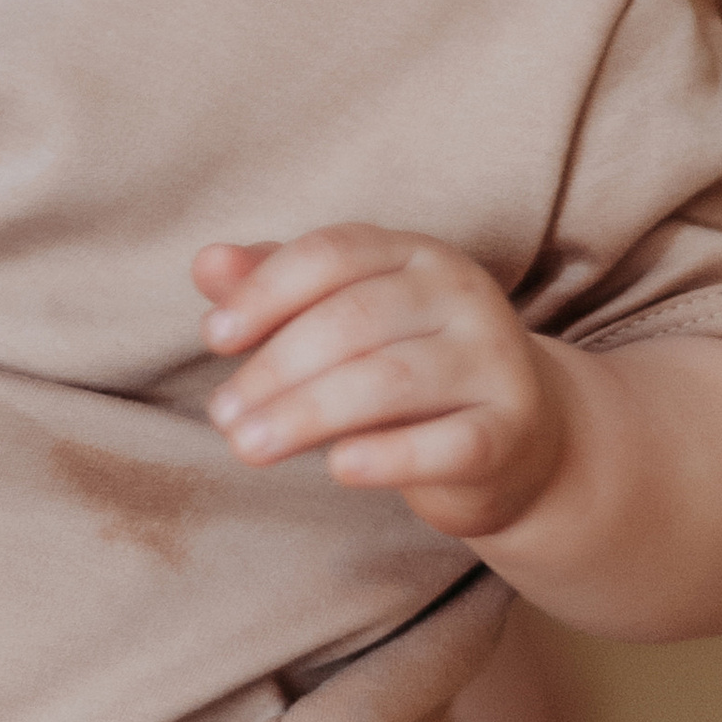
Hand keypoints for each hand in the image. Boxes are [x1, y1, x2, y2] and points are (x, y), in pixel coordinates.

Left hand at [195, 227, 573, 539]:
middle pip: (354, 320)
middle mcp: (463, 295)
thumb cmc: (406, 368)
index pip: (332, 253)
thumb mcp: (341, 319)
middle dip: (276, 369)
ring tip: (247, 447)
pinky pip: (449, 443)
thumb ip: (275, 288)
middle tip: (222, 416)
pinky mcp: (510, 431)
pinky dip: (390, 457)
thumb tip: (207, 263)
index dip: (265, 292)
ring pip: (391, 380)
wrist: (515, 439)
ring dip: (306, 415)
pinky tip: (338, 469)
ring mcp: (495, 361)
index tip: (213, 338)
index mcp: (415, 254)